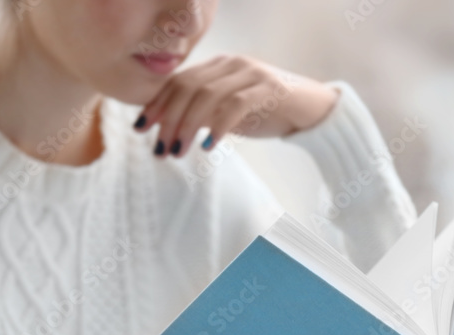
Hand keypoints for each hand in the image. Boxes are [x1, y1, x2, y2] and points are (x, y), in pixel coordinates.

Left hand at [133, 54, 339, 156]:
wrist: (313, 110)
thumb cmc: (269, 113)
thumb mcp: (230, 114)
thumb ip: (203, 114)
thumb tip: (169, 129)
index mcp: (219, 66)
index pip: (178, 81)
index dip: (156, 104)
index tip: (140, 128)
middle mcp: (232, 64)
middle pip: (187, 87)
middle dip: (167, 119)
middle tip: (160, 148)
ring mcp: (251, 73)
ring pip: (207, 96)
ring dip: (187, 126)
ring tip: (178, 152)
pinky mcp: (269, 88)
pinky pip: (235, 105)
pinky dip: (218, 127)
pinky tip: (209, 147)